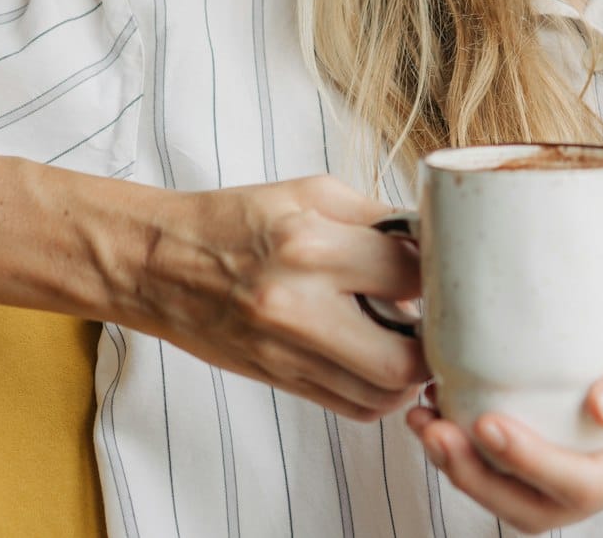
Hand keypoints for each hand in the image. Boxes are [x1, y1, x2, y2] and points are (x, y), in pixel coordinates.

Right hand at [115, 174, 429, 421]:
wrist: (158, 264)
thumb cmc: (234, 220)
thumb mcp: (310, 194)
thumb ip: (376, 218)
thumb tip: (434, 241)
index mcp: (311, 245)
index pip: (409, 273)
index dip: (439, 272)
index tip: (444, 268)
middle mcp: (299, 307)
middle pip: (404, 358)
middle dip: (434, 342)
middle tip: (437, 317)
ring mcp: (287, 353)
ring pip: (382, 394)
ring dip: (410, 373)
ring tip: (409, 338)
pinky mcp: (279, 381)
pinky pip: (353, 407)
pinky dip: (379, 392)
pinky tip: (378, 360)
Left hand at [407, 283, 602, 532]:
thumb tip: (601, 406)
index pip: (584, 484)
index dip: (528, 463)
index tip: (483, 421)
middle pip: (542, 507)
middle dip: (478, 478)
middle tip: (430, 427)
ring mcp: (602, 461)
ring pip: (527, 496)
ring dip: (469, 469)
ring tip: (424, 421)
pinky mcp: (581, 441)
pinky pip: (527, 466)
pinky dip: (481, 448)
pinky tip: (449, 406)